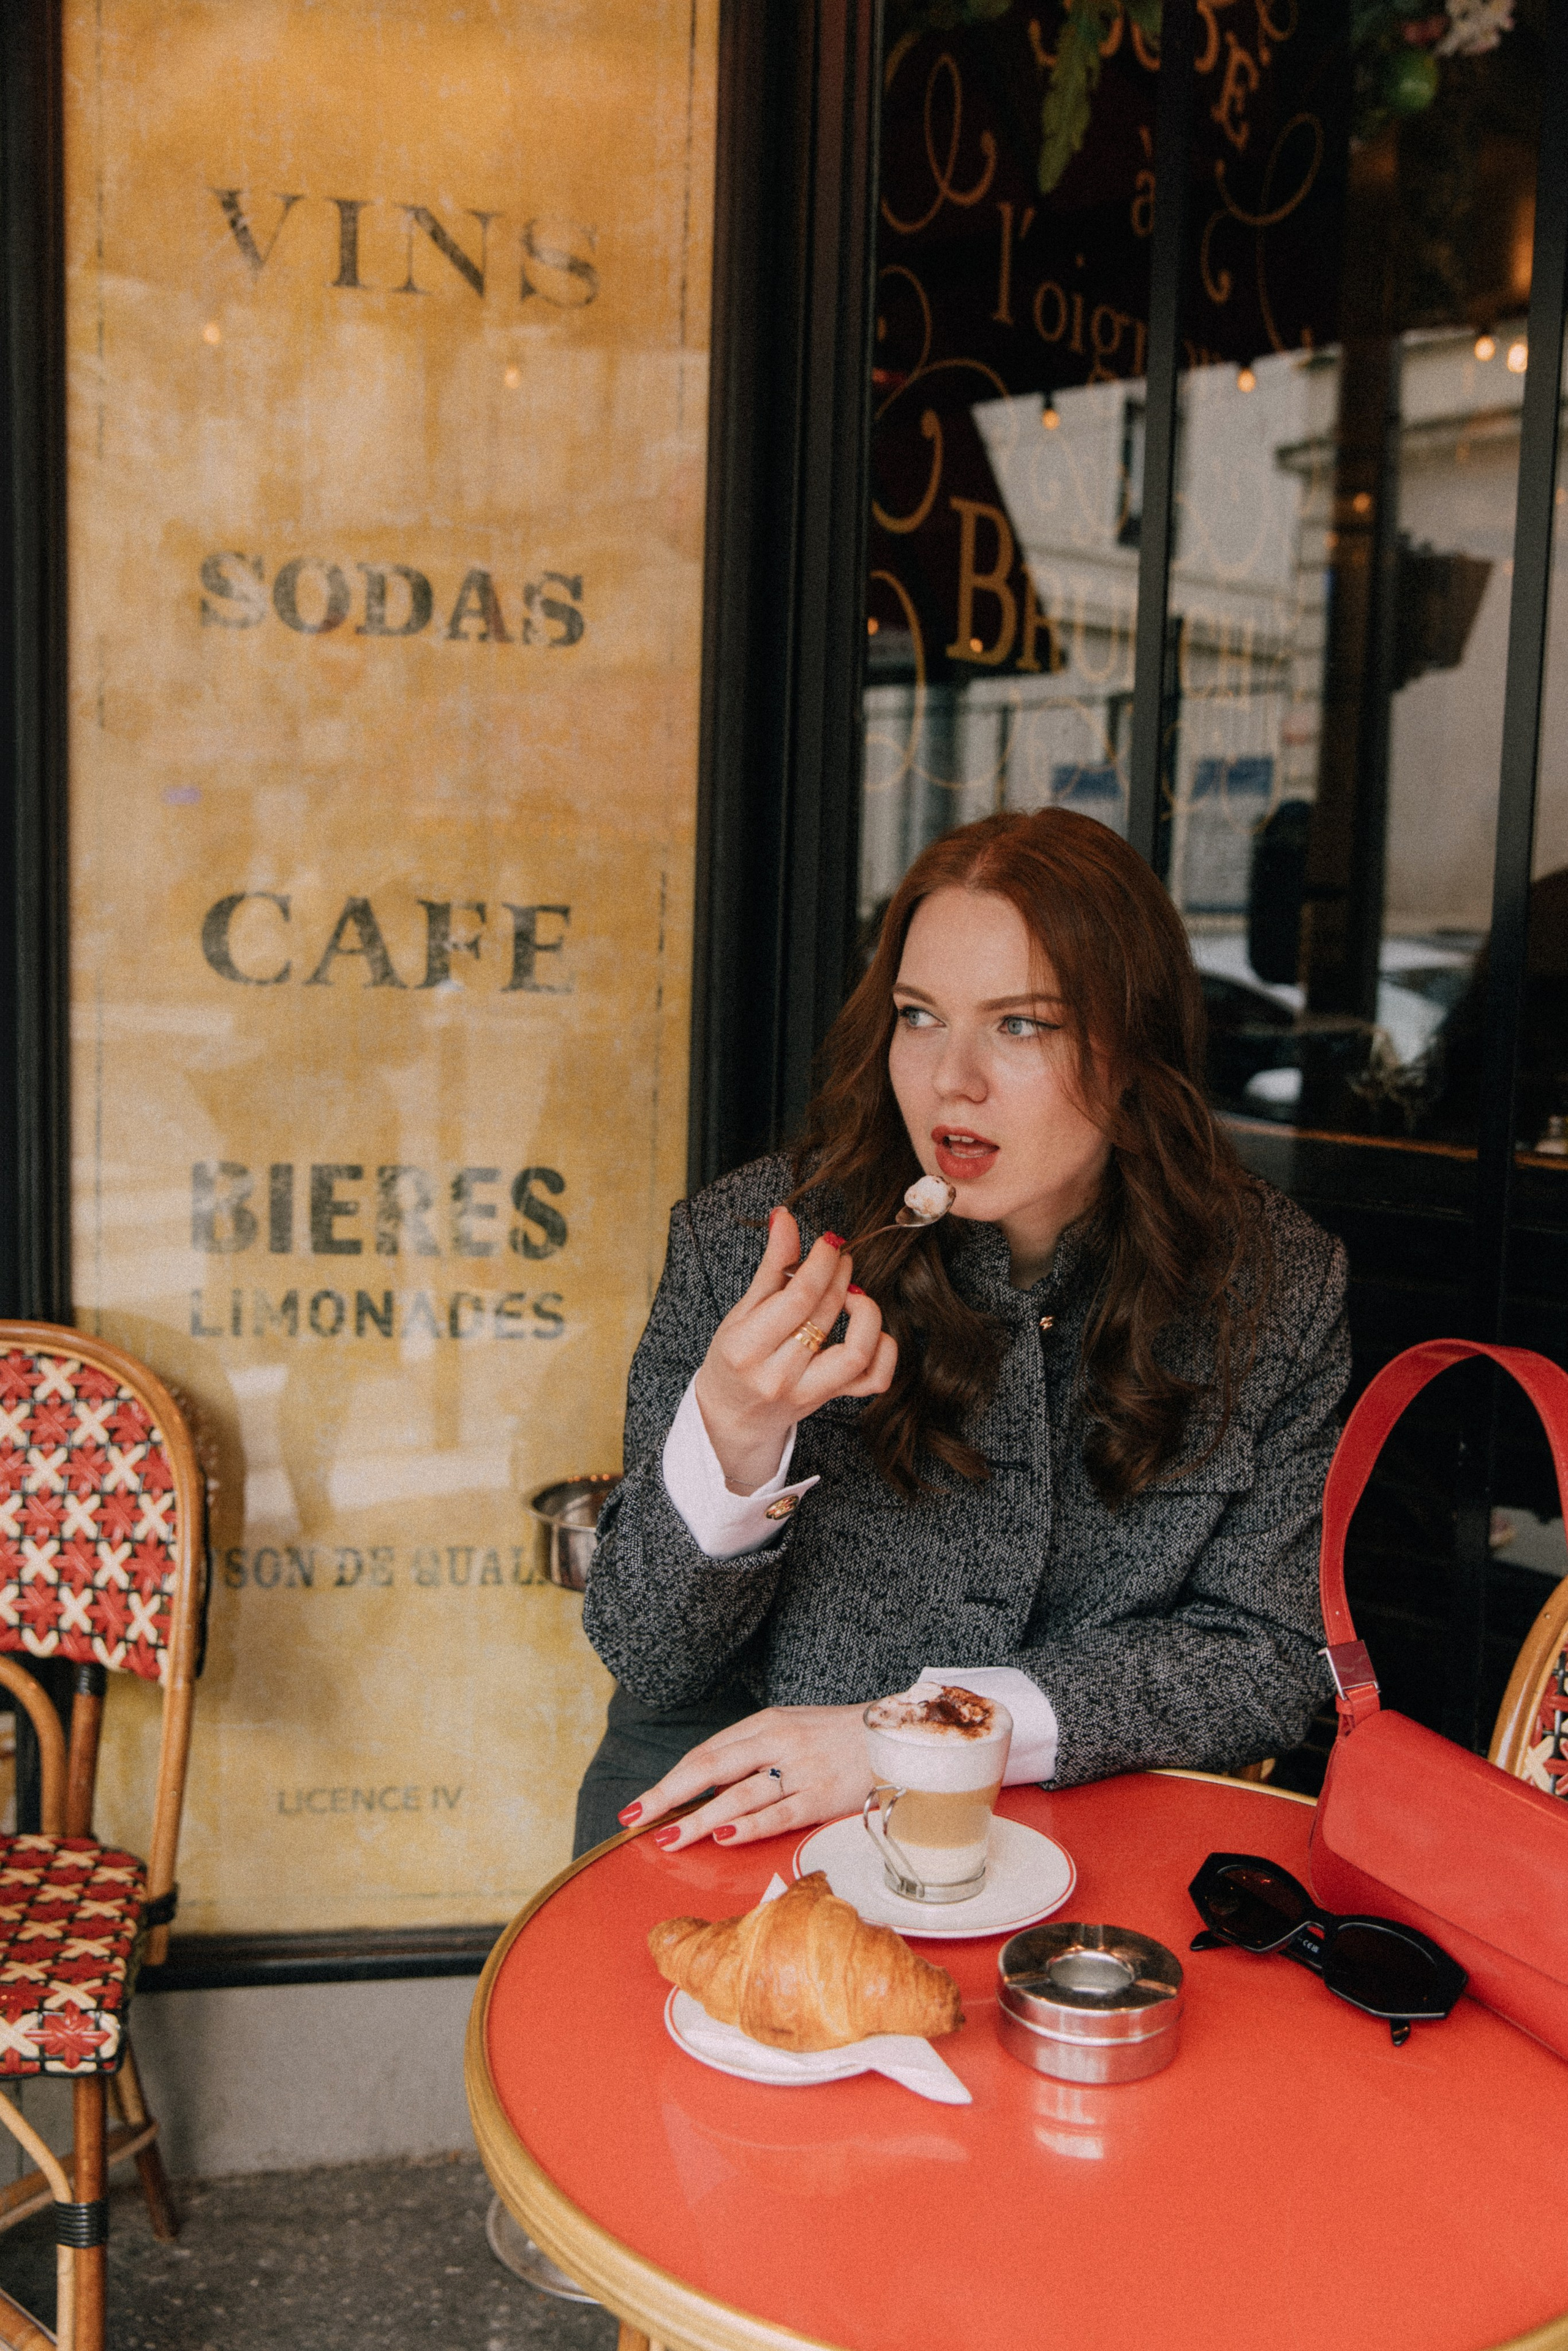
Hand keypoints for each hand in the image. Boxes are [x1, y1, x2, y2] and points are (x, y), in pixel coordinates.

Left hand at [621, 1705, 871, 1849]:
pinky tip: (724, 1836)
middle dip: (669, 1796)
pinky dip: (750, 1825)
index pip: (707, 1754)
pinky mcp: (823, 1796)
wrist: (899, 1734)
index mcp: (767, 1724)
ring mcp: (800, 1770)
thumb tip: (707, 1785)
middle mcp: (778, 1743)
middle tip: (636, 1819)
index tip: (641, 1805)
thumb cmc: (839, 1736)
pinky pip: (780, 1813)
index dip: (671, 1780)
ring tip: (669, 1839)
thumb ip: (753, 1753)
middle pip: (712, 1769)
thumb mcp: (792, 1730)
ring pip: (739, 1795)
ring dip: (700, 1819)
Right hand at [692, 1206, 896, 1491]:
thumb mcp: (742, 1311)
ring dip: (865, 1311)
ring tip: (851, 1294)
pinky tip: (871, 1329)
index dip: (821, 1262)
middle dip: (839, 1274)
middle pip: (826, 1314)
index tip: (829, 1241)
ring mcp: (809, 1392)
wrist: (733, 1414)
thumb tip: (784, 1217)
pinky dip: (885, 1350)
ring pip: (857, 1351)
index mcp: (747, 1348)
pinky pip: (873, 1379)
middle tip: (838, 1256)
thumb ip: (771, 1265)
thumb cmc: (734, 1357)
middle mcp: (779, 1375)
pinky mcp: (832, 1400)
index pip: (798, 1298)